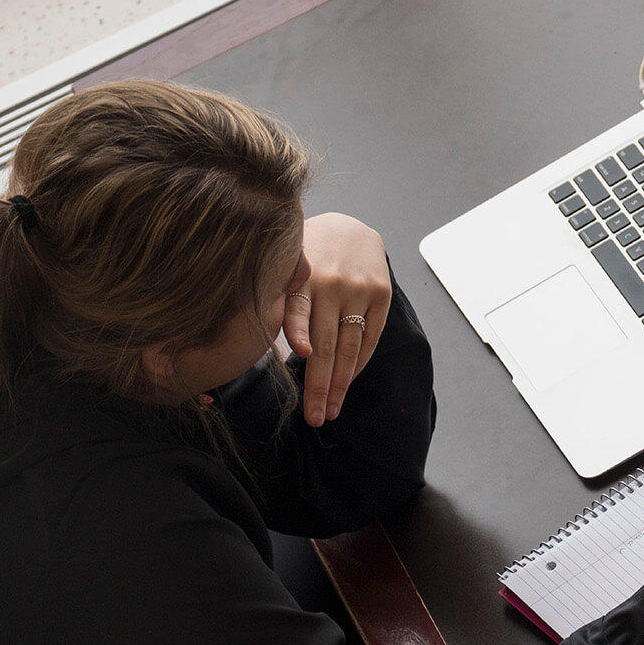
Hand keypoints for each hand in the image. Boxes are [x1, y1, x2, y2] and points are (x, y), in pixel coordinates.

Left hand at [285, 213, 391, 425]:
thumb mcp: (286, 266)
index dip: (299, 332)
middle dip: (319, 384)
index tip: (300, 355)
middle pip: (326, 342)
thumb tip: (263, 347)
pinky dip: (359, 363)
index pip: (299, 311)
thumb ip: (276, 301)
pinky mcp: (381, 293)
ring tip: (331, 411)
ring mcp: (359, 289)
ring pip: (349, 346)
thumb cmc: (307, 253)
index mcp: (302, 275)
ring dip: (340, 383)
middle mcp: (332, 282)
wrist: (349, 227)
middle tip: (315, 417)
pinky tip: (348, 382)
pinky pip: (370, 337)